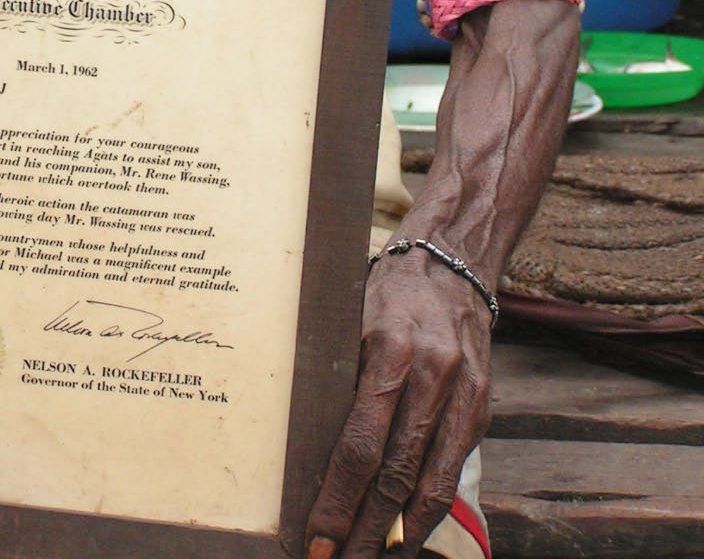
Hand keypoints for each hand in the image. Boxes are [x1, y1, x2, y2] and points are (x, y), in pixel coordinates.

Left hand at [303, 248, 491, 558]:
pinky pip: (454, 468)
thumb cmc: (387, 290)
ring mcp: (466, 392)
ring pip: (433, 482)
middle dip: (365, 529)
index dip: (338, 499)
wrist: (453, 261)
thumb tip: (309, 451)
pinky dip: (432, 508)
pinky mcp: (483, 406)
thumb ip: (340, 378)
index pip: (361, 443)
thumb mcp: (351, 317)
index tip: (318, 536)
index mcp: (392, 349)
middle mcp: (435, 373)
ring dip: (400, 533)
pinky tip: (409, 533)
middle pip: (396, 474)